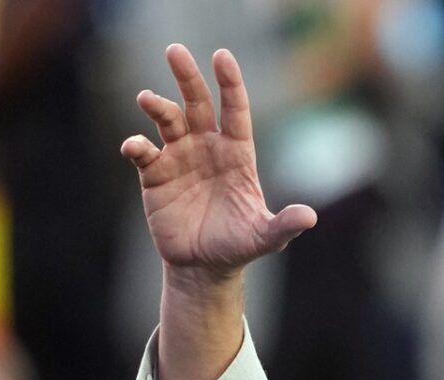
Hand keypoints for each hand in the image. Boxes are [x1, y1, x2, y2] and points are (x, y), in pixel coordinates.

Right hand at [119, 45, 316, 284]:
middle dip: (187, 77)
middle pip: (196, 103)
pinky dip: (136, 145)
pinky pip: (144, 152)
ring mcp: (179, 157)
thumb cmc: (237, 245)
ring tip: (147, 99)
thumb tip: (310, 218)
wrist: (203, 265)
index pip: (234, 111)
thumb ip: (284, 226)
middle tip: (175, 51)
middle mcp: (207, 147)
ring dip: (158, 107)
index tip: (222, 57)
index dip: (230, 84)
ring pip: (168, 120)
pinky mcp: (155, 174)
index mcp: (236, 154)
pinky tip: (133, 146)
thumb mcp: (264, 237)